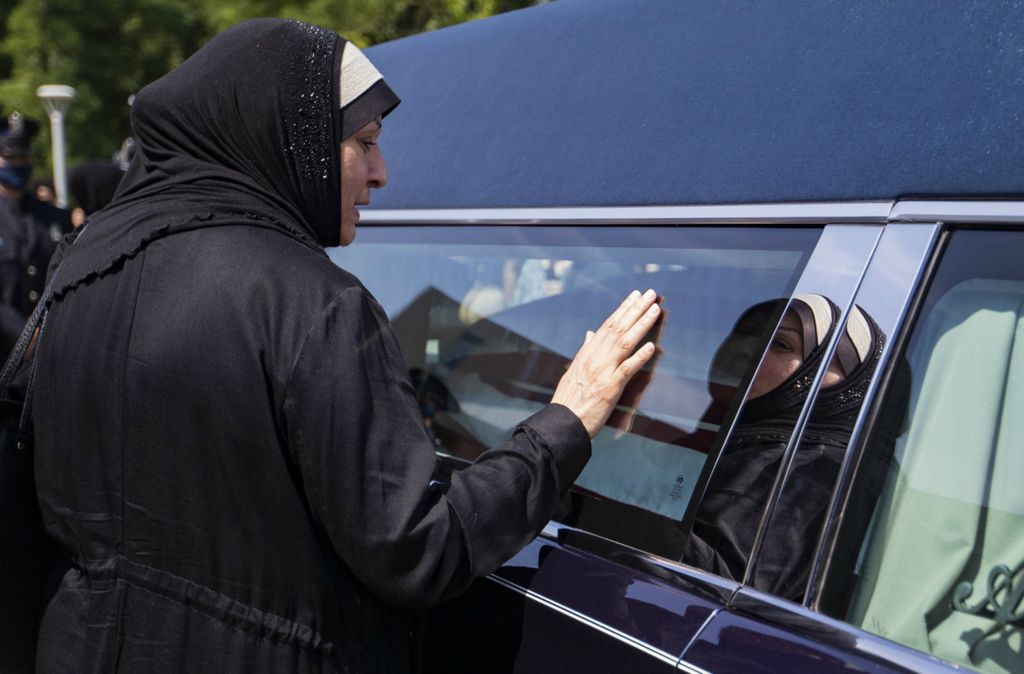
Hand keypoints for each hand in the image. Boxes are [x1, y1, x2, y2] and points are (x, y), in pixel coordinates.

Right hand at [552, 289, 660, 437]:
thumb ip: (584, 351)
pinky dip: (639, 357)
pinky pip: (627, 370)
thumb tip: (590, 334)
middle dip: (636, 309)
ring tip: (655, 310)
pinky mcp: (609, 388)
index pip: (608, 325)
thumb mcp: (573, 370)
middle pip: (618, 328)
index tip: (635, 296)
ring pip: (625, 343)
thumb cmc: (568, 399)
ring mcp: (602, 372)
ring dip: (641, 325)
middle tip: (651, 294)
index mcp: (587, 354)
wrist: (562, 422)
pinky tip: (652, 346)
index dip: (623, 309)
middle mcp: (595, 359)